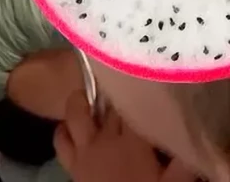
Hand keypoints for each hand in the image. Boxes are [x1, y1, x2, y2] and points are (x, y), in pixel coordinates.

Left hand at [54, 91, 197, 181]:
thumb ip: (182, 163)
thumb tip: (188, 142)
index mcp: (132, 142)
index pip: (132, 107)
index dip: (135, 94)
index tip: (140, 84)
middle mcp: (104, 139)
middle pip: (106, 107)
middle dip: (112, 95)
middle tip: (119, 87)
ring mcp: (84, 150)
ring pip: (75, 113)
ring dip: (81, 102)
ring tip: (89, 97)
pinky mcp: (71, 165)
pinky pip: (60, 140)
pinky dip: (63, 129)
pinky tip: (70, 126)